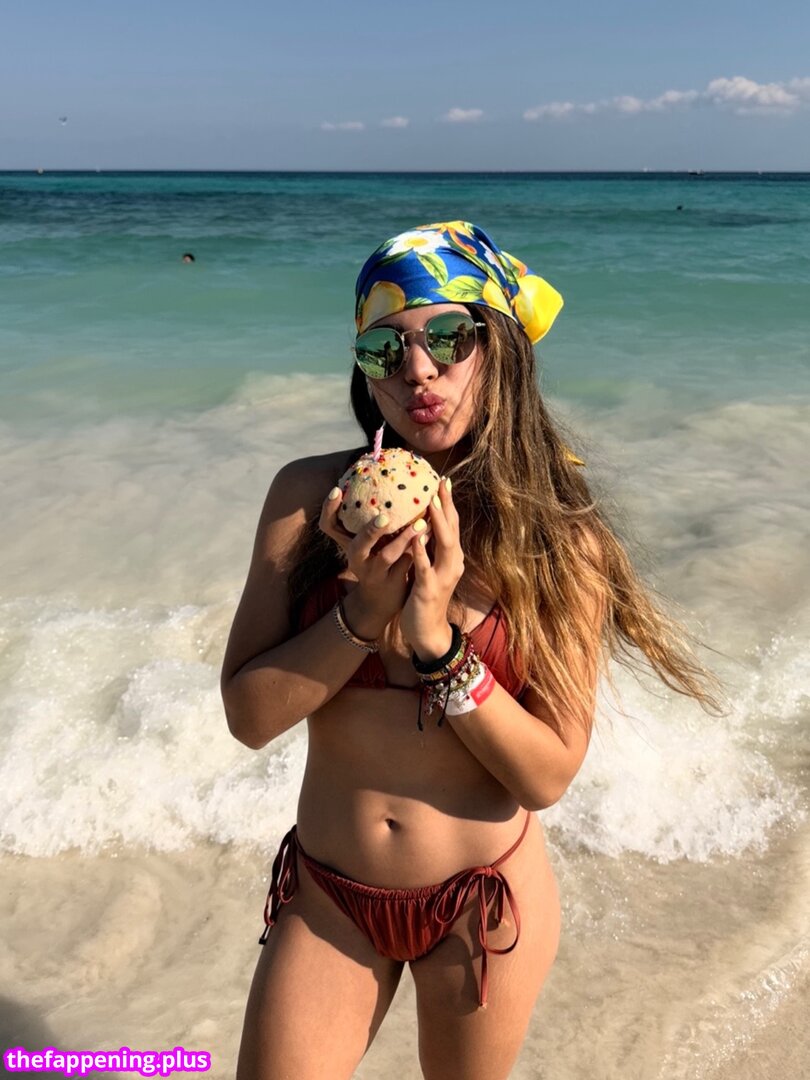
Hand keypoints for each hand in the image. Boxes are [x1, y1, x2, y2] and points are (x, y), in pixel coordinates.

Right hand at [319, 485, 424, 638]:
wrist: (379, 601)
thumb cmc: (373, 561)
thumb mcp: (364, 543)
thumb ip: (365, 520)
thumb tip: (379, 480)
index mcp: (347, 544)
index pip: (328, 526)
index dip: (329, 509)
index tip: (337, 490)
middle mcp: (356, 559)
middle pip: (357, 544)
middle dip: (371, 530)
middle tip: (385, 515)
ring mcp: (374, 574)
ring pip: (387, 556)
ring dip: (405, 538)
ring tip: (422, 522)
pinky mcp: (392, 583)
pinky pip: (407, 564)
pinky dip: (419, 548)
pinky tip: (432, 534)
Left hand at [400, 478, 463, 658]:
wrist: (428, 632)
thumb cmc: (425, 598)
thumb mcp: (429, 568)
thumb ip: (428, 548)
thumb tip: (419, 523)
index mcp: (452, 558)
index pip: (452, 525)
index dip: (449, 503)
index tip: (444, 481)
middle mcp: (453, 564)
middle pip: (452, 530)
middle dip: (447, 506)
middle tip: (441, 483)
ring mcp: (443, 577)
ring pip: (445, 545)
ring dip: (439, 524)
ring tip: (432, 503)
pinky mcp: (429, 590)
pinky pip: (426, 568)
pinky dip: (421, 552)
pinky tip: (415, 539)